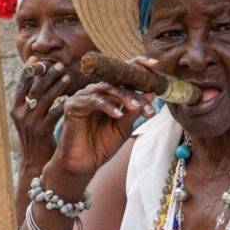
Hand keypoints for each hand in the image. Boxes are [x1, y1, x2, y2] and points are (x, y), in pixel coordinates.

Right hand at [11, 57, 70, 174]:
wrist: (35, 161)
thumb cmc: (37, 135)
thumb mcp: (31, 116)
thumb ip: (34, 100)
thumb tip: (42, 77)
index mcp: (16, 108)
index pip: (22, 85)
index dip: (29, 71)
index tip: (38, 58)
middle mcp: (20, 114)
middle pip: (34, 89)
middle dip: (47, 75)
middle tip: (59, 65)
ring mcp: (30, 123)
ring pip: (45, 99)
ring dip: (57, 86)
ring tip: (68, 76)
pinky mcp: (42, 131)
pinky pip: (54, 113)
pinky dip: (64, 103)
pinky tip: (73, 96)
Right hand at [51, 57, 159, 177]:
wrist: (84, 164)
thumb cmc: (103, 145)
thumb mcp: (124, 127)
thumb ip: (134, 110)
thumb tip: (151, 93)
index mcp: (111, 94)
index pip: (125, 74)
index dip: (139, 65)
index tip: (156, 65)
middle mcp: (97, 91)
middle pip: (118, 81)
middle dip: (135, 93)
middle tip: (147, 107)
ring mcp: (84, 96)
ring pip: (107, 87)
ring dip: (124, 97)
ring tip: (135, 108)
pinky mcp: (73, 105)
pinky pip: (93, 100)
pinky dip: (108, 106)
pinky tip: (118, 115)